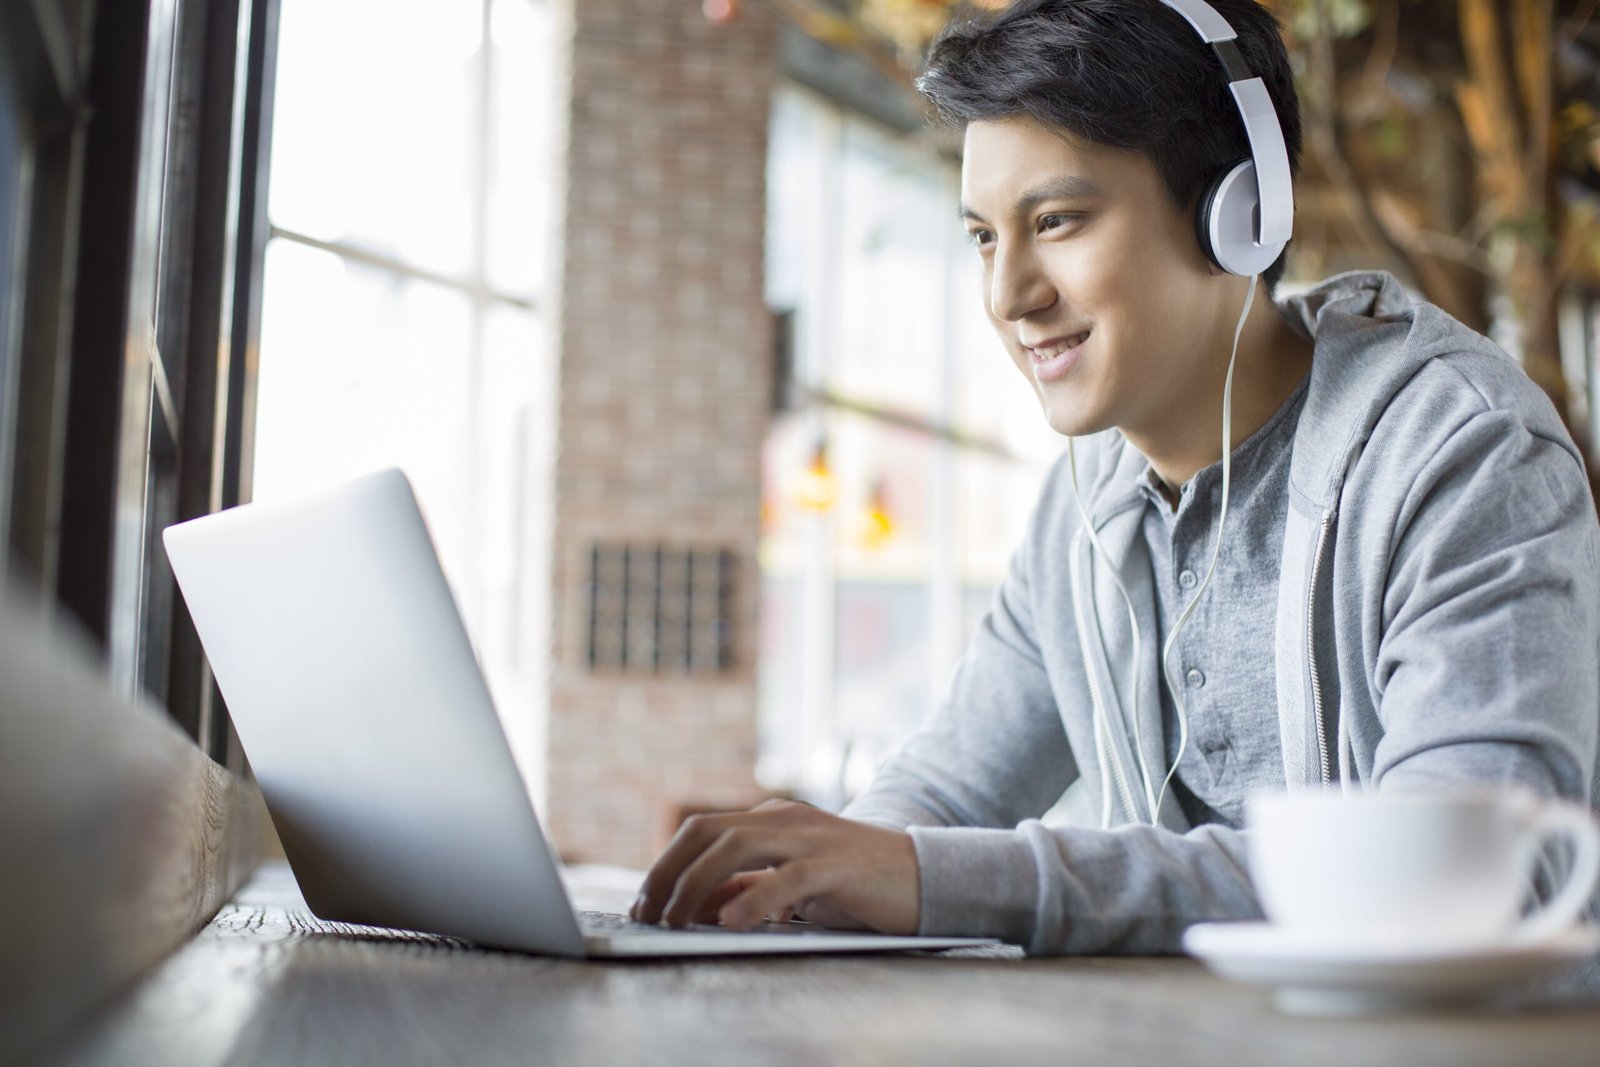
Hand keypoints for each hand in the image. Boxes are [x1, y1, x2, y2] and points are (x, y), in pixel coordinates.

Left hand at [629, 800, 919, 933]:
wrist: (926, 876)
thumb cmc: (857, 884)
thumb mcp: (793, 883)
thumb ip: (749, 885)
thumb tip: (696, 903)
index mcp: (773, 818)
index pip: (701, 830)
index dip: (665, 864)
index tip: (644, 903)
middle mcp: (786, 819)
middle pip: (707, 831)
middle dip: (667, 872)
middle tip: (647, 914)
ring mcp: (811, 838)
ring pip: (736, 846)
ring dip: (695, 884)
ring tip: (675, 920)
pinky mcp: (836, 866)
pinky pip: (786, 877)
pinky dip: (754, 899)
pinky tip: (731, 922)